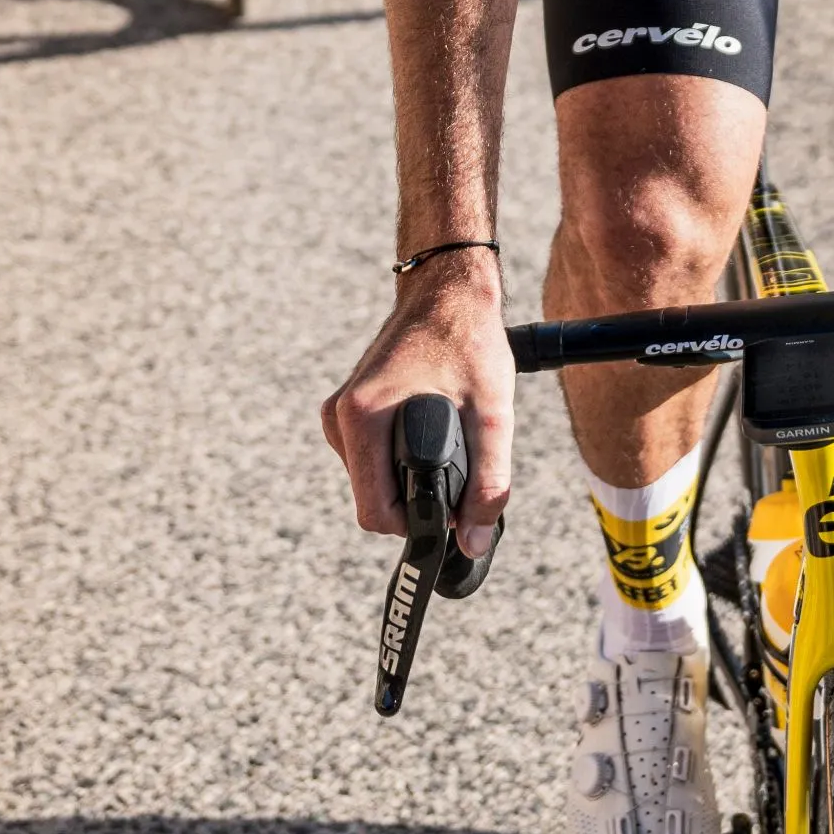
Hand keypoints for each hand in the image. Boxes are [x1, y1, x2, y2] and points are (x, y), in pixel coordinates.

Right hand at [320, 254, 514, 551]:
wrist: (449, 290)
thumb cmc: (469, 342)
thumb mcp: (492, 416)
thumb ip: (488, 483)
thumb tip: (473, 542)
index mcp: (363, 419)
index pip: (374, 513)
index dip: (417, 524)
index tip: (453, 507)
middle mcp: (341, 417)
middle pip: (373, 499)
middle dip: (417, 499)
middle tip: (461, 466)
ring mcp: (341, 412)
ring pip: (373, 481)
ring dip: (410, 477)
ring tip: (449, 437)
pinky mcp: (350, 408)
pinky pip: (372, 458)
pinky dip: (401, 458)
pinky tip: (431, 428)